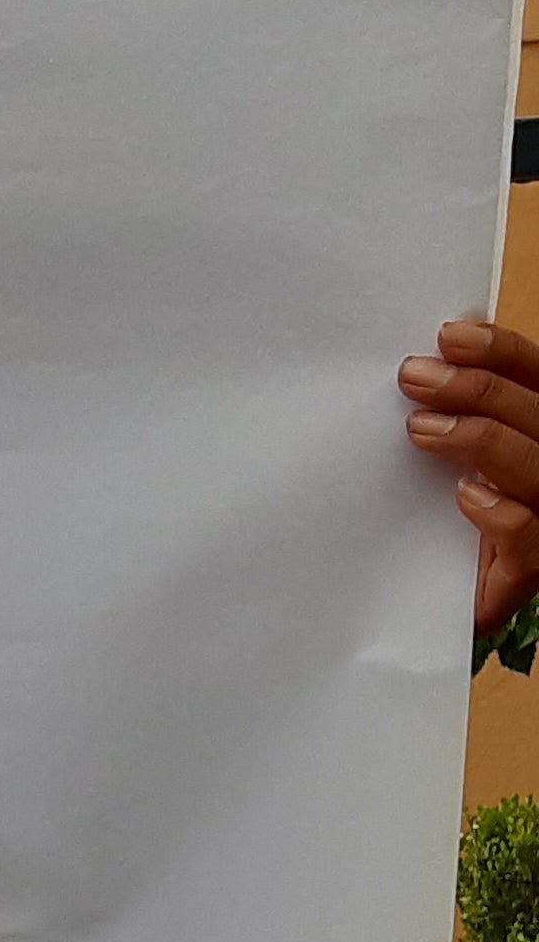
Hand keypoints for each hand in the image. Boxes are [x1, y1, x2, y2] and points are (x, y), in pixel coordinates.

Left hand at [400, 316, 538, 629]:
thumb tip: (418, 363)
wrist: (427, 605)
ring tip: (421, 430)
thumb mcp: (438, 457)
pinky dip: (500, 512)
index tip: (448, 336)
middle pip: (538, 414)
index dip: (501, 351)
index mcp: (533, 433)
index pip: (537, 377)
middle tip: (415, 378)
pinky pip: (529, 535)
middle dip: (478, 389)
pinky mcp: (527, 571)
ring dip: (482, 439)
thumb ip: (442, 414)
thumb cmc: (433, 521)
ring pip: (538, 467)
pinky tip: (465, 497)